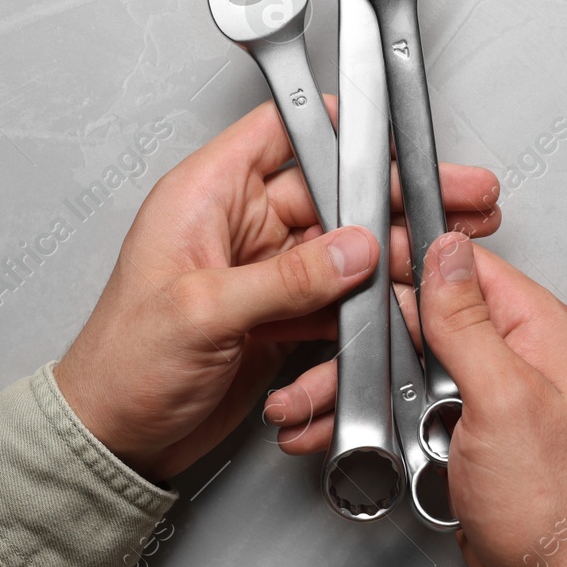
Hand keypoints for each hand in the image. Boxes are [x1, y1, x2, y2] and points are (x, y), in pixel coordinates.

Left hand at [53, 100, 499, 482]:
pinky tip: (404, 303)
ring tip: (442, 255)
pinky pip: (338, 298)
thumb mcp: (202, 312)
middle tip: (453, 195)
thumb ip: (286, 279)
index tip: (394, 133)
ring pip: (345, 247)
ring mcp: (262, 270)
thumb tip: (354, 248)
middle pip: (333, 191)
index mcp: (205, 197)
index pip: (281, 131)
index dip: (339, 126)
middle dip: (396, 196)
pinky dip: (371, 304)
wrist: (114, 440)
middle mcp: (238, 225)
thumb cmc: (122, 366)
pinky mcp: (279, 314)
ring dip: (394, 253)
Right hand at [266, 233, 566, 566]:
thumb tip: (447, 251)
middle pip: (420, 319)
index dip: (405, 264)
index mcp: (537, 329)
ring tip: (308, 408)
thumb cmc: (550, 501)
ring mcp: (483, 392)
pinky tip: (332, 431)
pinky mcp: (460, 429)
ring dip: (352, 388)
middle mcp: (512, 353)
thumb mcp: (504, 396)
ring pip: (402, 366)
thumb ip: (468, 322)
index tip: (354, 268)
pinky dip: (367, 420)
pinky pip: (405, 407)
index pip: (463, 268)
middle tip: (318, 361)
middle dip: (360, 343)